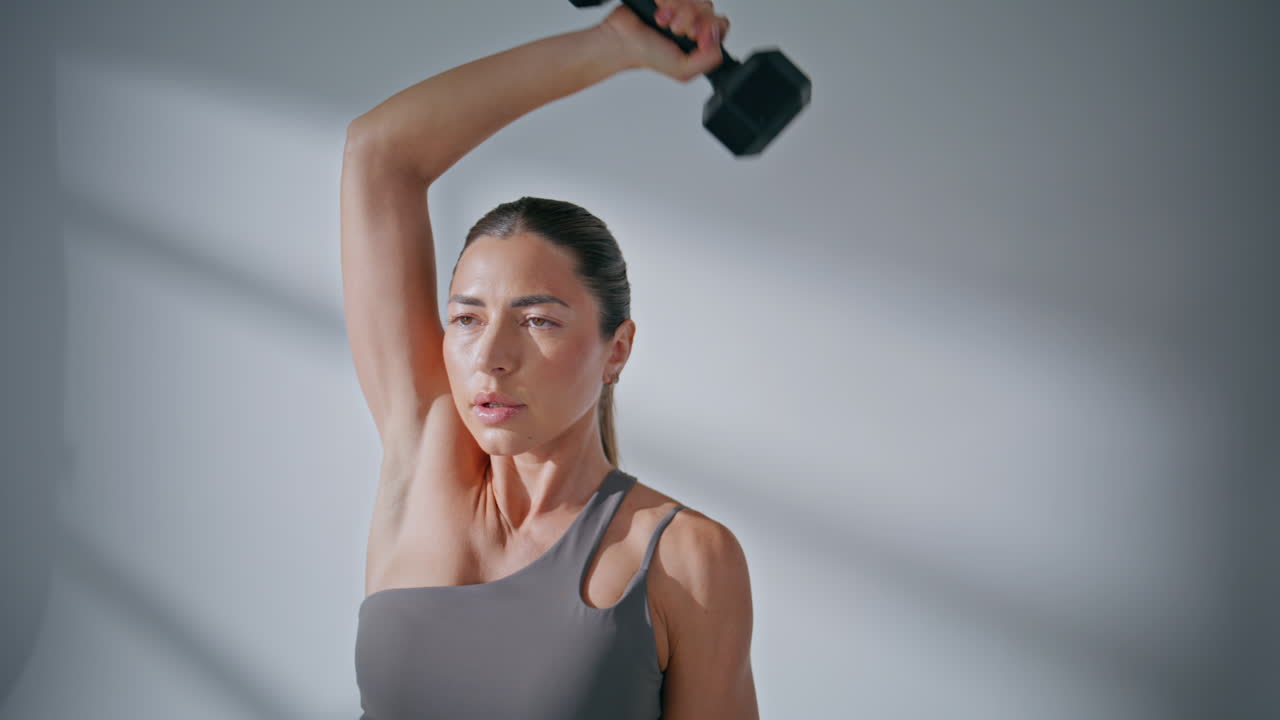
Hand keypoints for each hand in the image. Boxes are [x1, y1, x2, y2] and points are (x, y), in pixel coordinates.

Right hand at [600, 0, 730, 82]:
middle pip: (709, 9)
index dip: (710, 29)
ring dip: (678, 10)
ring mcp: (681, 4)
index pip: (721, 25)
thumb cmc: (648, 55)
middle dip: (691, 20)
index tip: (695, 36)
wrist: (621, 40)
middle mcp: (693, 20)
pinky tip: (658, 13)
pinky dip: (667, 2)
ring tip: (663, 22)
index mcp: (701, 39)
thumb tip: (716, 39)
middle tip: (676, 30)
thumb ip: (707, 60)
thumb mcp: (683, 70)